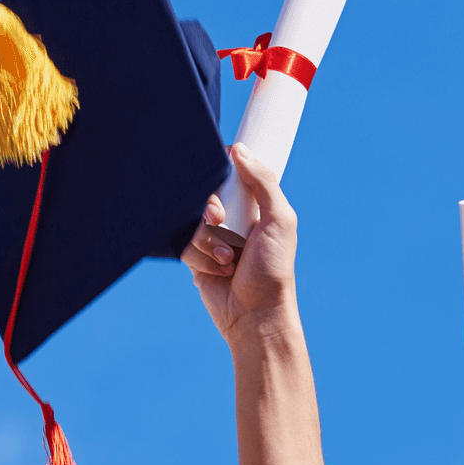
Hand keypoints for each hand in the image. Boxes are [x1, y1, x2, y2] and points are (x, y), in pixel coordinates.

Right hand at [181, 146, 297, 348]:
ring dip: (208, 240)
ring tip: (229, 259)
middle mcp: (232, 217)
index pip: (231, 174)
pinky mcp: (195, 256)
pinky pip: (184, 243)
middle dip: (211, 210)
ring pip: (192, 220)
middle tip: (221, 221)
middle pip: (205, 194)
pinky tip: (218, 270)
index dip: (222, 174)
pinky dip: (200, 257)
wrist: (255, 314)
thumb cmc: (273, 269)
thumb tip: (239, 150)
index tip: (221, 181)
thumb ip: (264, 182)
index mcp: (254, 204)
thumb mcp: (280, 219)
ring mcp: (212, 236)